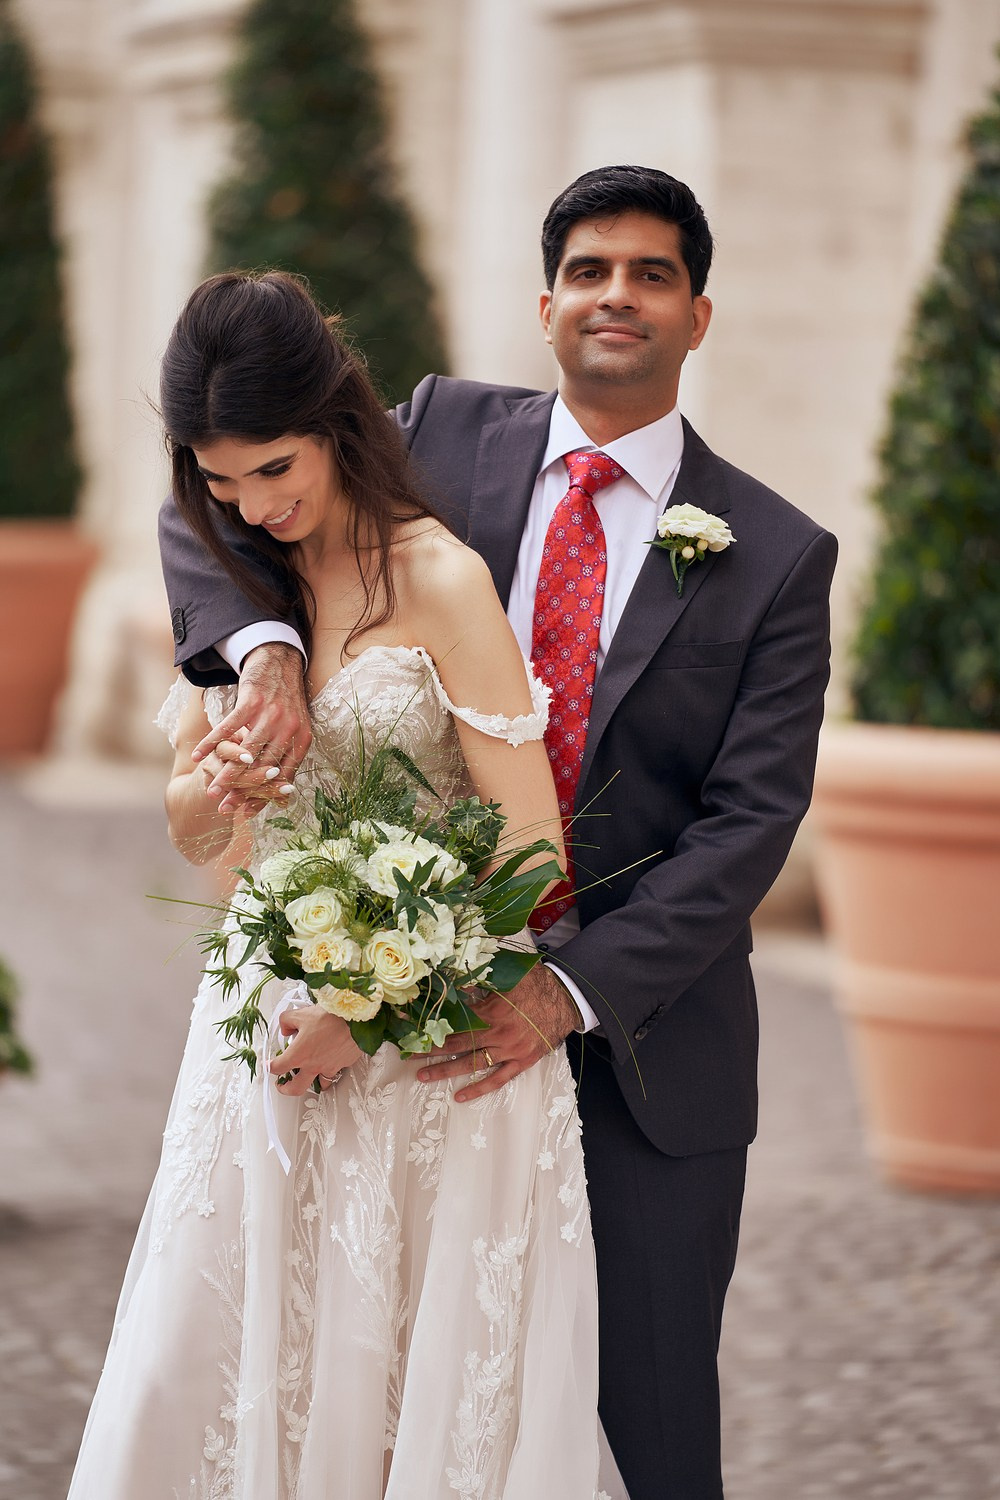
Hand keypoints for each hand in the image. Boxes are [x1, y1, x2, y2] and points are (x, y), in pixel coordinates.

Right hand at [193, 644, 310, 813]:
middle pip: (262, 769)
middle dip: (242, 792)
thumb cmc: (286, 702)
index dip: (264, 796)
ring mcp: (269, 716)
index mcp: (302, 740)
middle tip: (226, 808)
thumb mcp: (295, 728)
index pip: (283, 776)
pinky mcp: (250, 702)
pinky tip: (198, 757)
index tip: (249, 812)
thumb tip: (282, 792)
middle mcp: (288, 729)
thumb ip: (288, 755)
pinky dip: (211, 744)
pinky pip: (227, 729)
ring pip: (245, 753)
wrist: (280, 662)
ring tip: (212, 791)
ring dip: (226, 775)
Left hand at [270, 1005, 361, 1095]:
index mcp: (298, 1054)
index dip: (270, 1067)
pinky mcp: (343, 1064)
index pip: (278, 1067)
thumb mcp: (301, 1014)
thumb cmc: (330, 1017)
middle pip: (295, 1088)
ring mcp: (329, 1067)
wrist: (356, 1019)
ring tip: (309, 1074)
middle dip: (286, 1089)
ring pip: (319, 1084)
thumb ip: (287, 1021)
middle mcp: (312, 1065)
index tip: (269, 1065)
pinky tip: (329, 1061)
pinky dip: (330, 1070)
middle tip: (283, 1085)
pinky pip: (334, 1072)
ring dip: (312, 1081)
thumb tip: (285, 1029)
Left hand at [416, 964, 578, 1102]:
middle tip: (408, 1054)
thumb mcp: (507, 974)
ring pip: (473, 1064)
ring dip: (446, 1071)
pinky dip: (479, 1089)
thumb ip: (478, 979)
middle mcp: (499, 1035)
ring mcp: (510, 1051)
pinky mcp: (522, 1062)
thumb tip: (450, 980)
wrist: (566, 998)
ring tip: (423, 1076)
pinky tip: (461, 1097)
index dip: (431, 1024)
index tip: (410, 1027)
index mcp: (492, 1012)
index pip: (453, 1021)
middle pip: (457, 1045)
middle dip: (430, 1049)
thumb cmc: (536, 982)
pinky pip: (498, 1079)